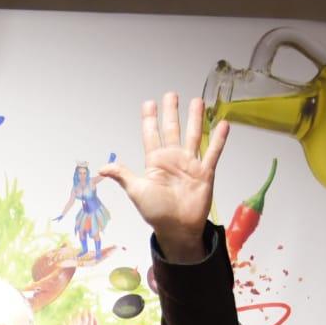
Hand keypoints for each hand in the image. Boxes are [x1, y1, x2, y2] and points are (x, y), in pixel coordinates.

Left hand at [98, 93, 226, 262]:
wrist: (177, 229)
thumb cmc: (156, 212)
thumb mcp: (136, 191)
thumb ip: (123, 176)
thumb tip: (102, 169)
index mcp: (155, 162)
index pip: (151, 135)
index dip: (149, 119)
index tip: (149, 103)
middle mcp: (173, 159)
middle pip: (172, 130)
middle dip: (171, 112)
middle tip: (171, 95)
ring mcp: (190, 164)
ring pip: (193, 135)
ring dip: (195, 118)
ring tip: (197, 101)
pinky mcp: (205, 172)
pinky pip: (213, 152)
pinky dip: (218, 139)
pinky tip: (223, 124)